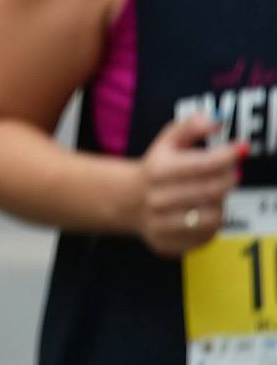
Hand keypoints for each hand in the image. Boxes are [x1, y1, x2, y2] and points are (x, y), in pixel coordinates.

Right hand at [133, 114, 244, 257]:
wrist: (125, 201)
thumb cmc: (155, 169)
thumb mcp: (167, 142)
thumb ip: (190, 126)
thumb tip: (215, 120)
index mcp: (157, 170)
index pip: (204, 164)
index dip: (228, 156)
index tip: (239, 149)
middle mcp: (156, 199)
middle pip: (213, 191)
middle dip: (230, 179)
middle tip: (233, 173)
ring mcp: (160, 224)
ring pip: (213, 216)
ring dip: (221, 204)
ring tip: (214, 195)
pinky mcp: (167, 244)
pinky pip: (206, 236)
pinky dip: (211, 223)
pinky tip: (203, 211)